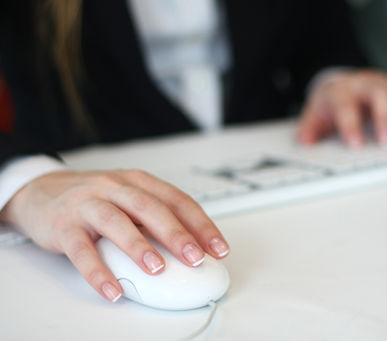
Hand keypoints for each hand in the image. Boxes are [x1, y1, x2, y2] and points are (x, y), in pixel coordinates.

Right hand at [0, 170, 229, 301]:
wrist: (42, 191)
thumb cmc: (96, 199)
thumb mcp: (129, 199)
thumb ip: (155, 217)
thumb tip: (192, 246)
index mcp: (138, 182)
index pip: (176, 200)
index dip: (200, 224)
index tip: (218, 248)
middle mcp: (115, 188)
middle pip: (149, 207)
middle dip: (176, 233)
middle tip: (195, 258)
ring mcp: (88, 204)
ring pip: (116, 222)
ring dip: (139, 246)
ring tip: (157, 269)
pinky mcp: (64, 225)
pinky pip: (81, 250)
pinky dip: (97, 271)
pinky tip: (113, 290)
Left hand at [297, 69, 386, 146]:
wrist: (342, 84)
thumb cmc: (330, 103)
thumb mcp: (313, 115)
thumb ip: (307, 130)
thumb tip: (305, 144)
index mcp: (340, 91)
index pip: (345, 105)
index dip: (350, 124)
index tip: (355, 144)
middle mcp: (364, 84)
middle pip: (377, 94)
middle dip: (383, 117)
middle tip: (385, 141)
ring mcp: (384, 85)